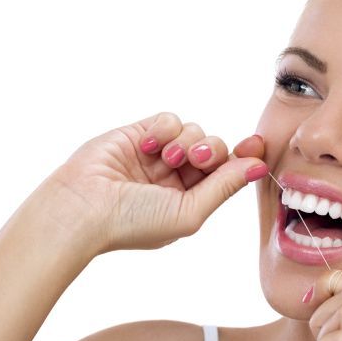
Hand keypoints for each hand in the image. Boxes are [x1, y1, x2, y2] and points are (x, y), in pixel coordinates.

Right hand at [47, 112, 266, 256]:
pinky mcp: (139, 134)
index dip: (244, 157)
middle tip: (194, 159)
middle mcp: (177, 177)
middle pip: (214, 149)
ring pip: (193, 130)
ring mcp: (158, 155)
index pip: (226, 173)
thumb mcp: (190, 211)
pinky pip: (168, 119)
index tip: (257, 144)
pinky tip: (148, 145)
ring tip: (166, 158)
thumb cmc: (134, 222)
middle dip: (211, 150)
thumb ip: (224, 187)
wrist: (82, 209)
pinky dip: (165, 128)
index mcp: (191, 199)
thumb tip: (259, 167)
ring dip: (185, 141)